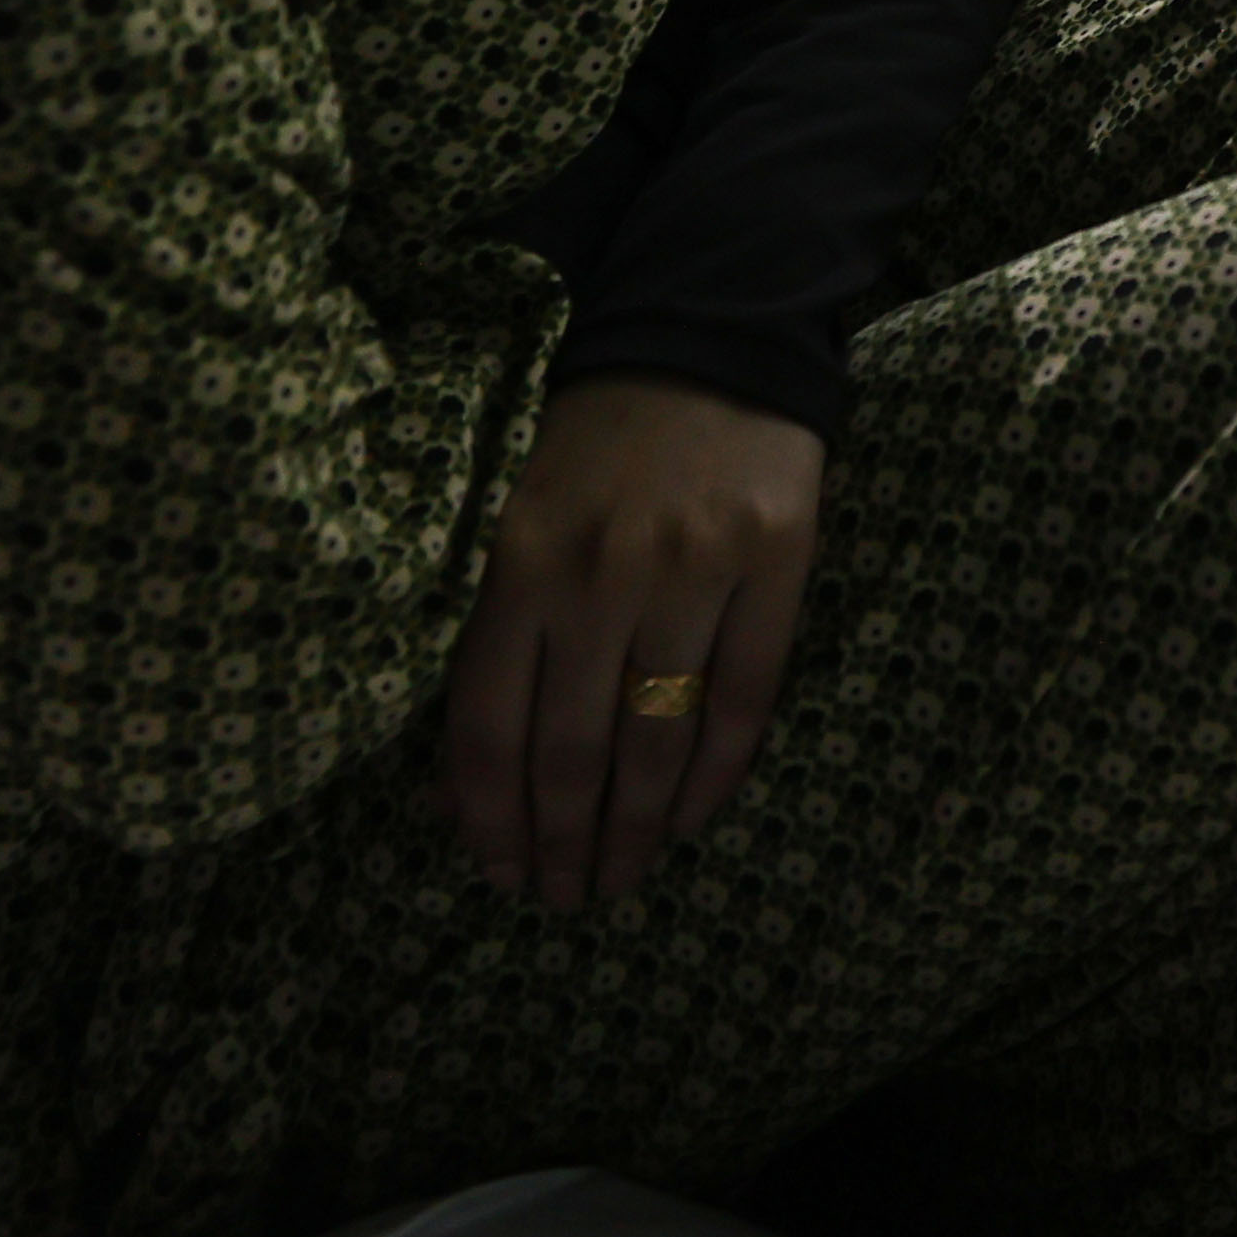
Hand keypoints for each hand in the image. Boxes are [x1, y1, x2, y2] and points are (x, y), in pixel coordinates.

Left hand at [438, 375, 820, 909]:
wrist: (709, 337)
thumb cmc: (600, 445)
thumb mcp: (520, 523)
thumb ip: (499, 641)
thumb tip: (460, 785)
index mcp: (519, 562)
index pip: (489, 725)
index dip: (489, 815)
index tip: (496, 870)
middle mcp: (600, 573)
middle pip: (571, 751)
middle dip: (560, 842)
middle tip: (561, 899)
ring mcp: (693, 570)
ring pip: (655, 740)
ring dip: (634, 831)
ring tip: (619, 881)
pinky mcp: (776, 563)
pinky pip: (743, 699)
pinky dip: (714, 775)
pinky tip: (690, 820)